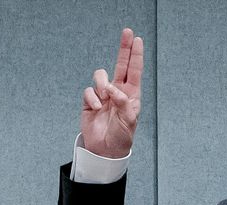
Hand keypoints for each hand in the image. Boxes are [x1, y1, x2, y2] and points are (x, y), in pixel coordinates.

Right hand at [80, 27, 143, 157]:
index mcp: (131, 95)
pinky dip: (93, 98)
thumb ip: (124, 103)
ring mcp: (103, 95)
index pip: (134, 71)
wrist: (105, 150)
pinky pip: (89, 91)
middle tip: (127, 32)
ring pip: (100, 76)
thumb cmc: (121, 137)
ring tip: (105, 98)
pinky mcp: (90, 101)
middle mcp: (118, 91)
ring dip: (102, 84)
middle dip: (124, 48)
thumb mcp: (129, 121)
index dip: (135, 55)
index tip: (137, 40)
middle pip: (120, 64)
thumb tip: (114, 89)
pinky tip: (97, 109)